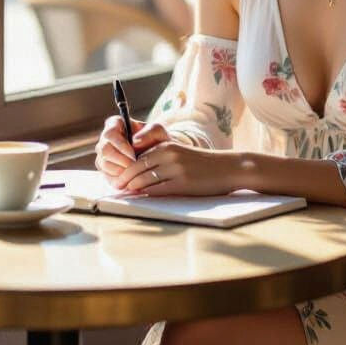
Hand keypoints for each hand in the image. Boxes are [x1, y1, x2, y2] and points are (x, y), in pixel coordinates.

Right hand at [95, 114, 157, 181]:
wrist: (158, 153)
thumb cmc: (157, 139)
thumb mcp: (159, 131)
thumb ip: (150, 132)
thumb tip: (135, 141)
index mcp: (115, 124)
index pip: (110, 134)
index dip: (120, 146)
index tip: (134, 155)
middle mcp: (106, 138)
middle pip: (104, 150)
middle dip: (121, 161)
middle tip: (135, 166)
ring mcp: (103, 154)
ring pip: (104, 164)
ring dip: (120, 170)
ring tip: (135, 172)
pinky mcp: (105, 169)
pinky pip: (107, 176)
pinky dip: (119, 179)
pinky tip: (131, 179)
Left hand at [113, 127, 237, 196]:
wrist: (228, 168)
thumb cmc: (204, 164)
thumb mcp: (181, 154)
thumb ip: (162, 159)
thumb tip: (139, 173)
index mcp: (167, 146)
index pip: (138, 158)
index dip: (126, 169)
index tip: (119, 178)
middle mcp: (169, 155)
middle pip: (137, 168)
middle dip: (124, 180)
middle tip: (117, 188)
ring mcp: (175, 170)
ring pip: (144, 180)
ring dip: (132, 189)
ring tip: (125, 194)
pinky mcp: (182, 184)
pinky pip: (157, 190)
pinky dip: (146, 195)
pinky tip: (141, 198)